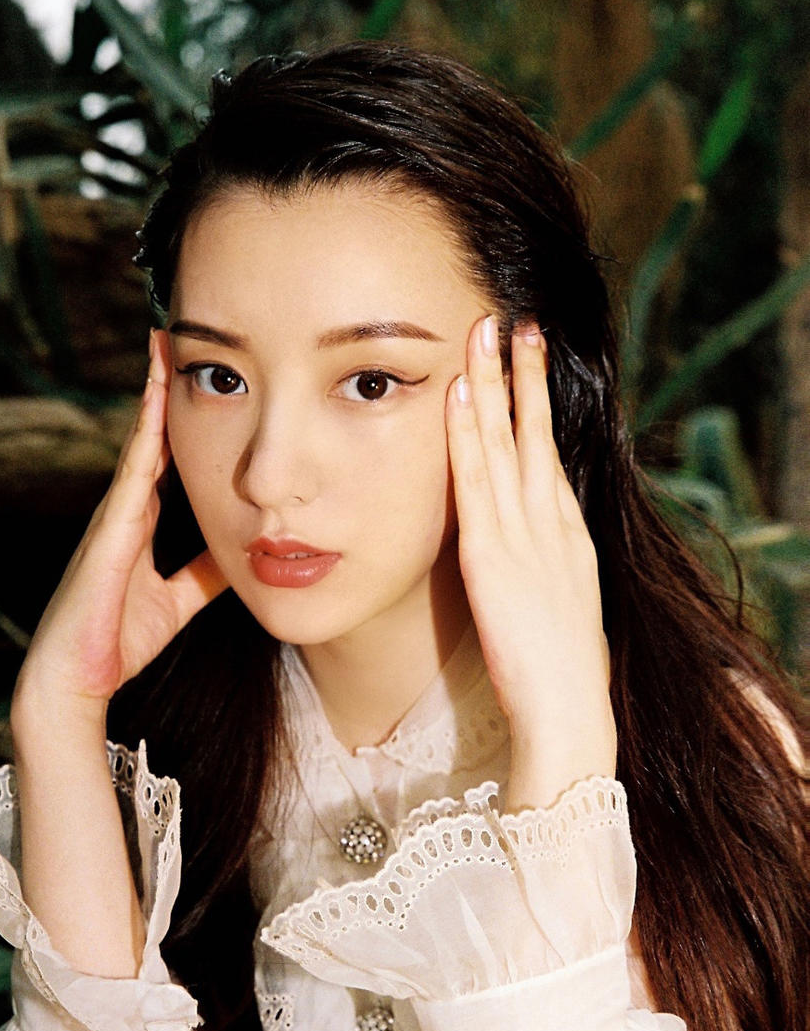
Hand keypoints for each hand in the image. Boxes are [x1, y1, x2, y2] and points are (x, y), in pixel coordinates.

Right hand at [12, 329, 228, 723]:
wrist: (75, 679)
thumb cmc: (118, 639)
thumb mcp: (178, 601)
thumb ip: (204, 575)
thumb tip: (242, 555)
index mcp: (141, 522)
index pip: (166, 455)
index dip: (181, 416)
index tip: (201, 375)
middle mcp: (126, 508)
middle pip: (151, 434)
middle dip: (163, 386)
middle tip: (176, 334)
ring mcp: (115, 513)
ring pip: (140, 439)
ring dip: (153, 392)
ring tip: (164, 344)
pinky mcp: (110, 528)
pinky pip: (133, 468)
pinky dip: (145, 430)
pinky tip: (156, 398)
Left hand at [445, 315, 612, 744]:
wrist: (569, 711)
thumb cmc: (560, 672)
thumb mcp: (557, 604)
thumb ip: (539, 568)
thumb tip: (521, 550)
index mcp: (566, 533)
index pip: (546, 452)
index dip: (535, 403)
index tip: (528, 359)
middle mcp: (549, 521)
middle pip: (532, 432)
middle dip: (522, 373)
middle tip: (512, 320)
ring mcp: (522, 533)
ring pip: (506, 441)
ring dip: (495, 383)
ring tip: (486, 332)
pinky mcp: (491, 554)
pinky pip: (476, 480)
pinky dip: (469, 433)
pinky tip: (460, 394)